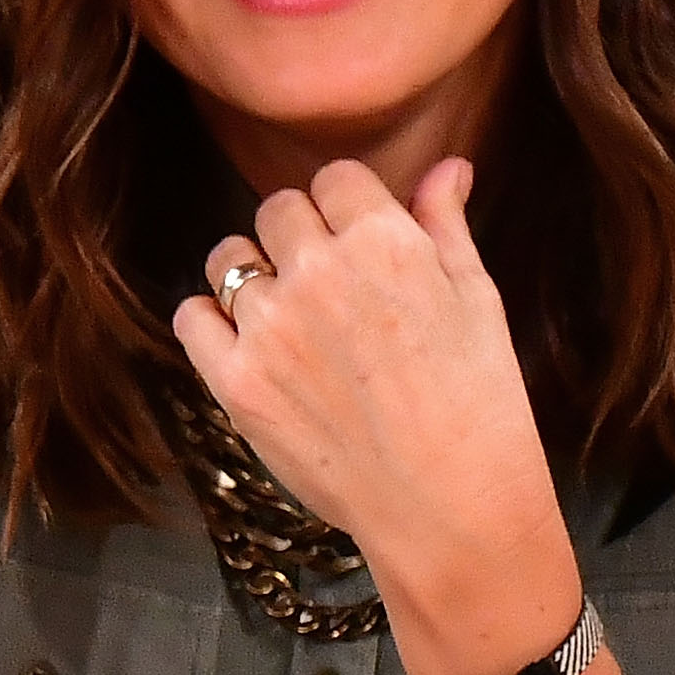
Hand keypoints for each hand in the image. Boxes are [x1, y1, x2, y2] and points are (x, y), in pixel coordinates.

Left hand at [172, 158, 576, 674]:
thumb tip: (446, 167)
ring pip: (229, 258)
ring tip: (288, 322)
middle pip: (278, 210)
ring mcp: (269, 326)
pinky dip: (213, 324)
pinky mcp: (235, 381)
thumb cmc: (481, 404)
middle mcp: (319, 271)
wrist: (451, 508)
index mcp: (384, 240)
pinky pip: (192, 317)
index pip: (335, 179)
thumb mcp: (479, 302)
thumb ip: (446, 225)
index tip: (359, 244)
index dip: (348, 210)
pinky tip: (249, 348)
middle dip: (301, 239)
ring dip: (254, 276)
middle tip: (328, 290)